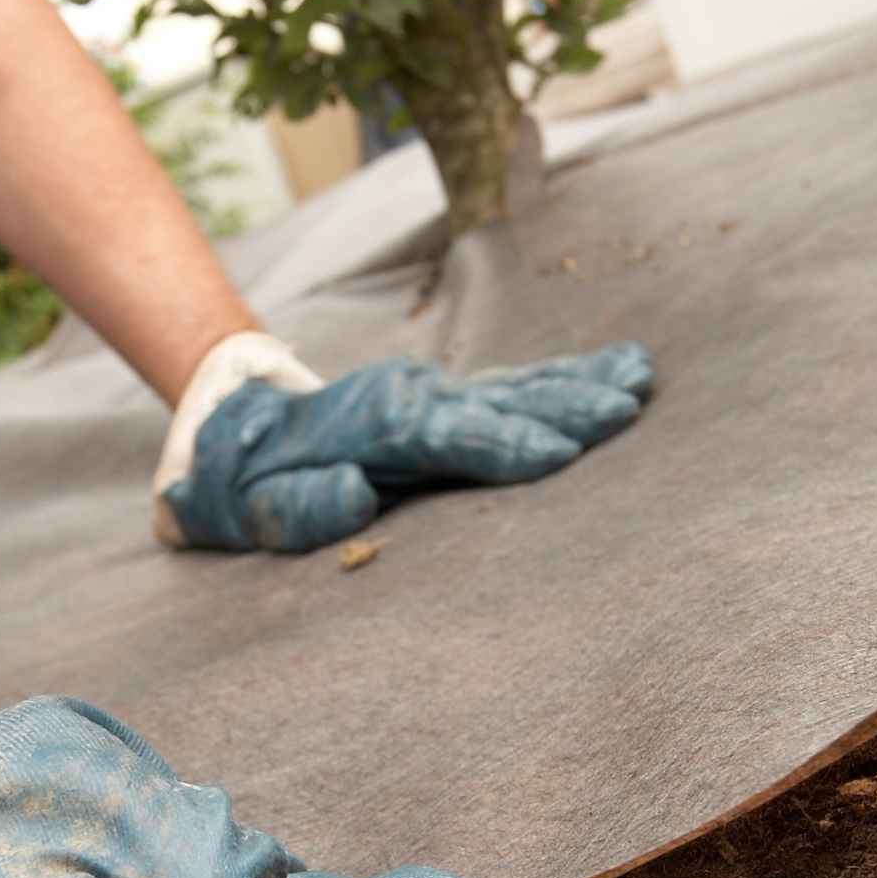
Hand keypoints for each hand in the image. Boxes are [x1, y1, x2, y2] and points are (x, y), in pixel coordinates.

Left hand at [151, 333, 655, 551]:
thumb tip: (353, 489)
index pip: (445, 437)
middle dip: (565, 407)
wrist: (235, 425)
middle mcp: (411, 397)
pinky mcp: (448, 397)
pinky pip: (517, 387)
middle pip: (499, 404)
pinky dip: (568, 378)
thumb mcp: (249, 508)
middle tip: (627, 408)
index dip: (502, 445)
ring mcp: (434, 391)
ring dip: (581, 384)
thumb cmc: (244, 483)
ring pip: (519, 388)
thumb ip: (299, 507)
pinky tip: (618, 369)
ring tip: (641, 377)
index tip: (561, 455)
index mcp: (371, 425)